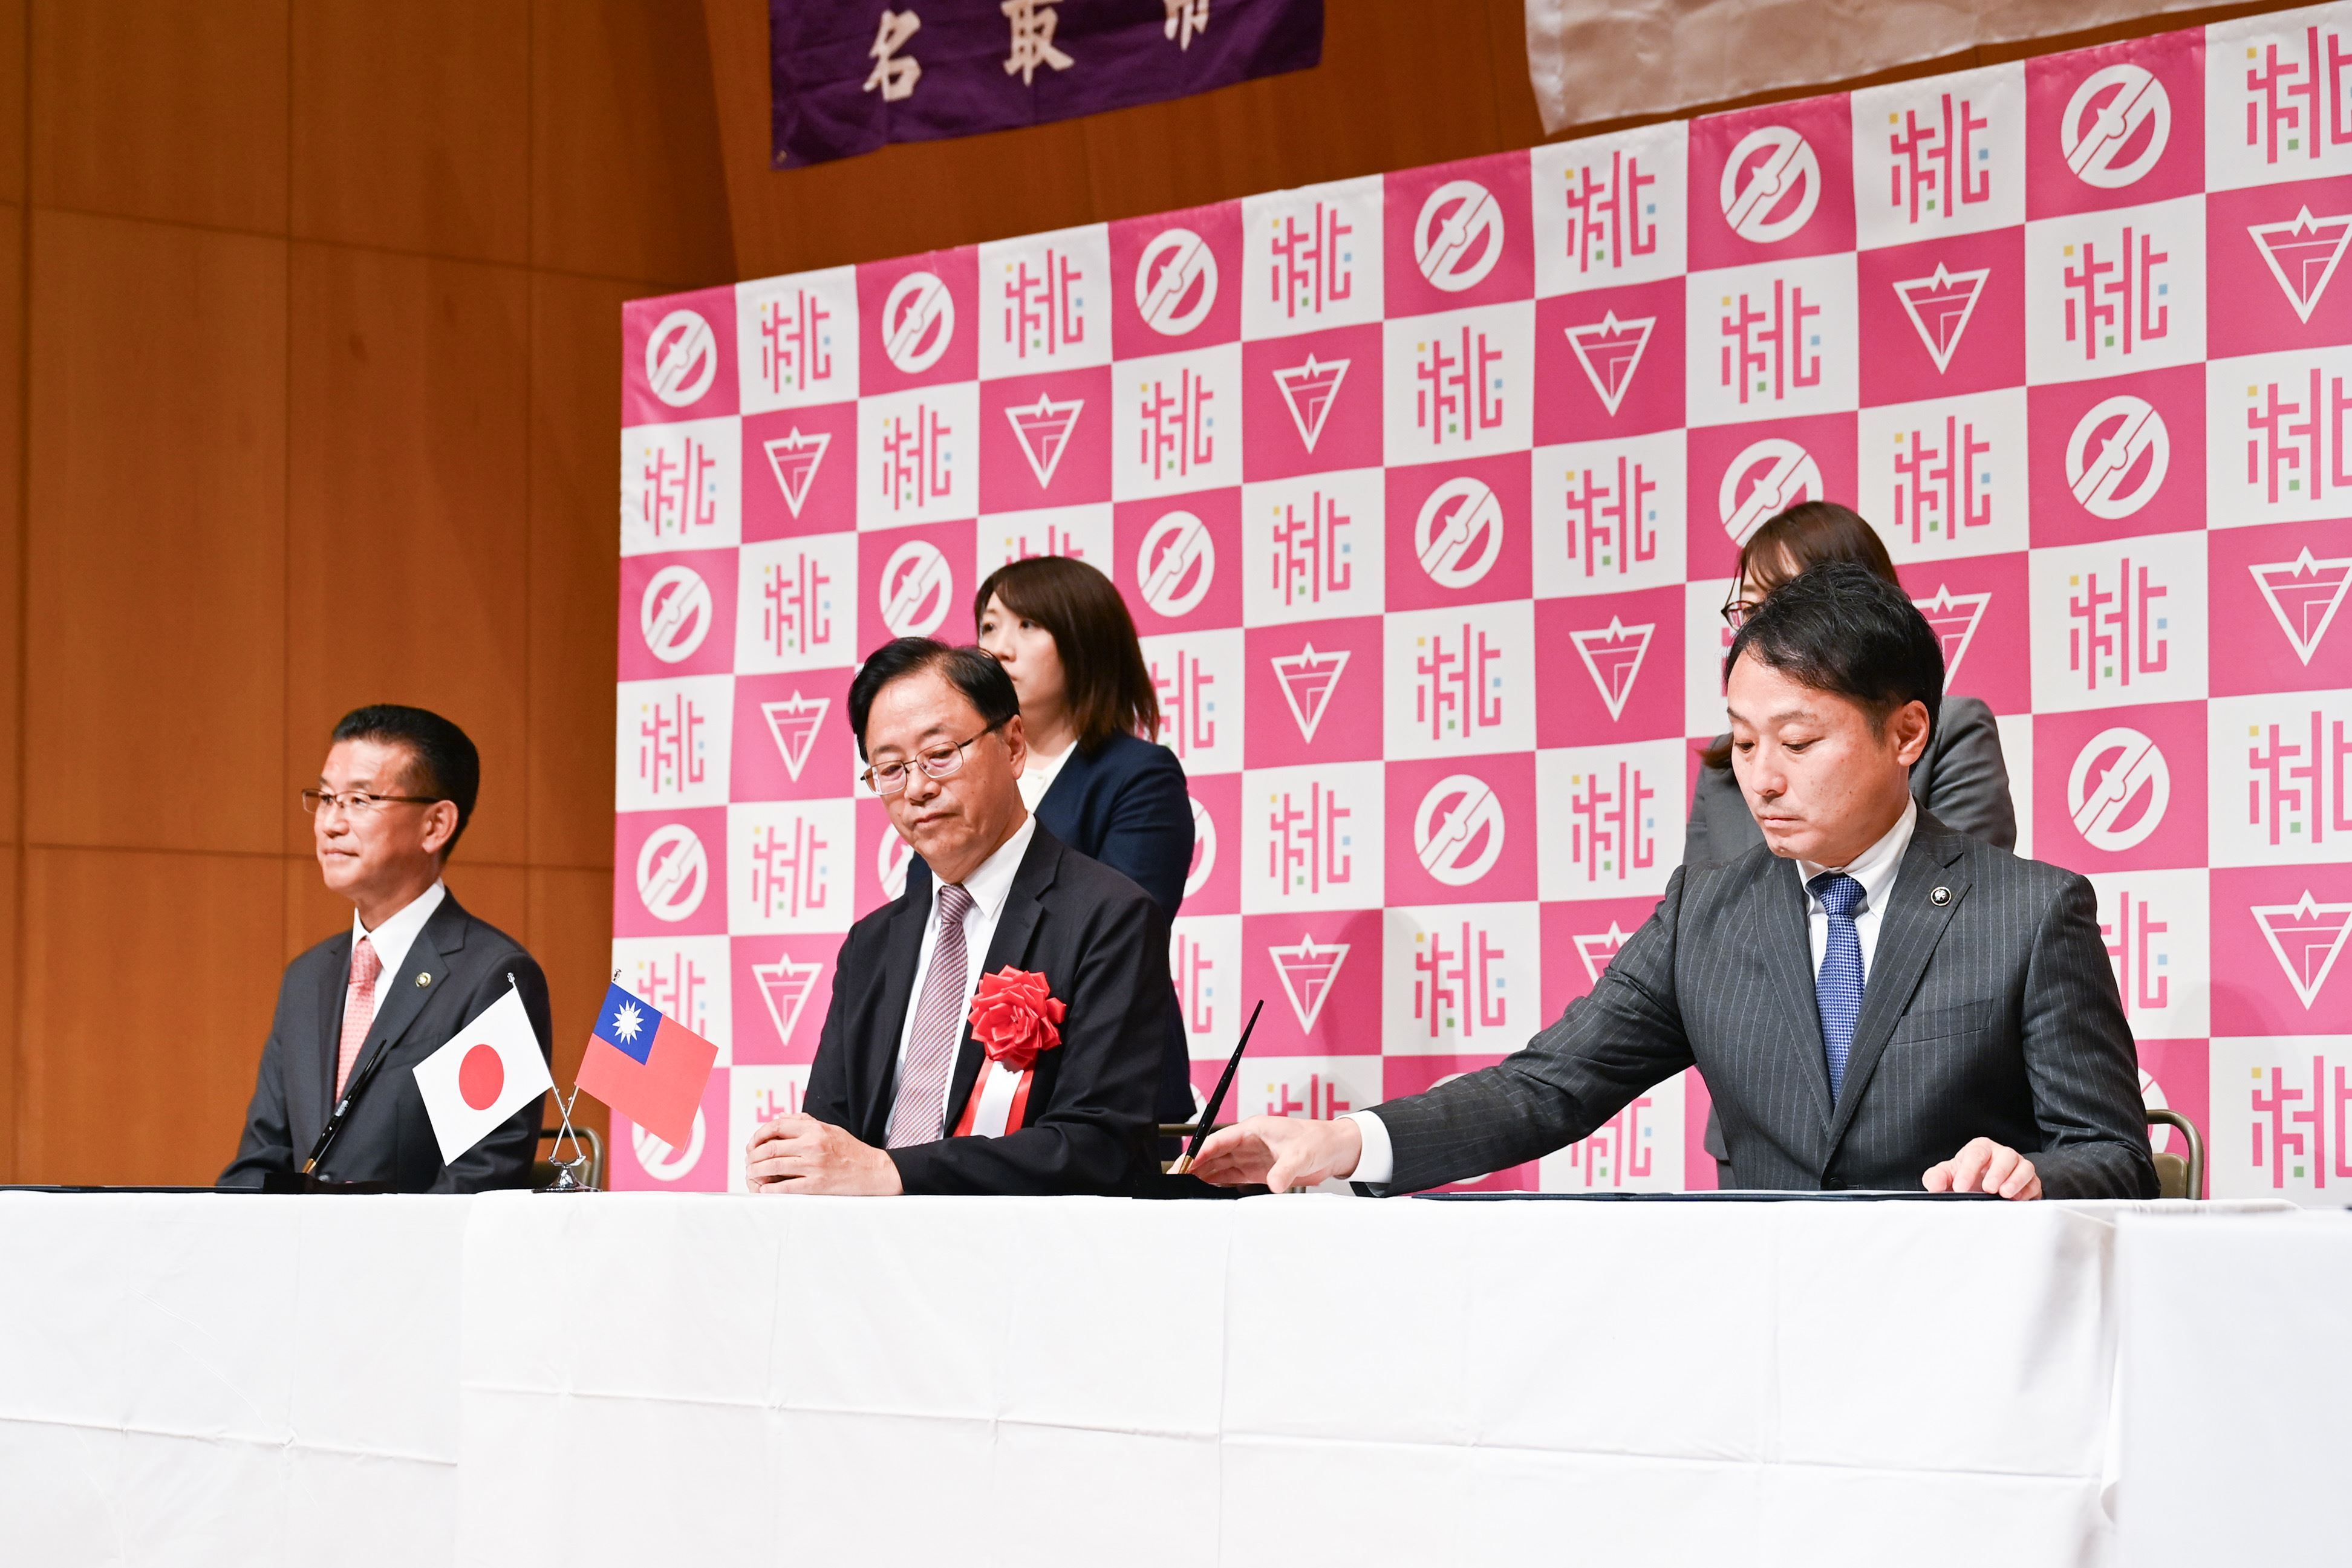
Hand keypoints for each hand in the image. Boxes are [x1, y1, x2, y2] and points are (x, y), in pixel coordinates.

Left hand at [743, 1113, 904, 1195]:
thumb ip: (804, 1122)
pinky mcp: (817, 1184)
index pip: (777, 1126)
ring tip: (751, 1173)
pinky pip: (787, 1186)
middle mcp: (812, 1144)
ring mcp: (814, 1165)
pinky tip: (764, 1189)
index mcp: (815, 1129)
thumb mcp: (829, 1128)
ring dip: (757, 1171)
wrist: (873, 1171)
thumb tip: (780, 1118)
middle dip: (753, 1155)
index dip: (759, 1134)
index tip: (753, 1143)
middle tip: (748, 1161)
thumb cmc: (850, 1149)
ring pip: (775, 1165)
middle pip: (771, 1147)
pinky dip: (771, 1188)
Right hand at [1190, 1114, 1361, 1192]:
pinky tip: (1205, 1189)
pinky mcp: (1258, 1171)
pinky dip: (1217, 1182)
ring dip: (1203, 1175)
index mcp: (1254, 1129)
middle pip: (1214, 1153)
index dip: (1201, 1151)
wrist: (1335, 1150)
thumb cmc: (1319, 1140)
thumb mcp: (1303, 1154)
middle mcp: (1249, 1142)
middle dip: (1195, 1165)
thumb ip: (1286, 1169)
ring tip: (1184, 1187)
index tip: (1186, 1164)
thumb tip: (1275, 1184)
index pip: (1220, 1139)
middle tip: (1176, 1179)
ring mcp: (1251, 1157)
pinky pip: (1231, 1176)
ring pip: (1220, 1165)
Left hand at [1922, 1137, 2041, 1200]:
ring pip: (2024, 1167)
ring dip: (2016, 1180)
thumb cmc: (1965, 1178)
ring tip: (2004, 1194)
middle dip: (1997, 1172)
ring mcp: (2018, 1166)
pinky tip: (2017, 1200)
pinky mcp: (2031, 1181)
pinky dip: (2028, 1191)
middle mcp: (2001, 1154)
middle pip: (2005, 1156)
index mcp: (1980, 1149)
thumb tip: (1934, 1186)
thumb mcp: (1947, 1176)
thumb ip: (1935, 1178)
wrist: (1982, 1189)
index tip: (1960, 1188)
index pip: (1975, 1154)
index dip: (1968, 1170)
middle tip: (1988, 1189)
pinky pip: (2035, 1183)